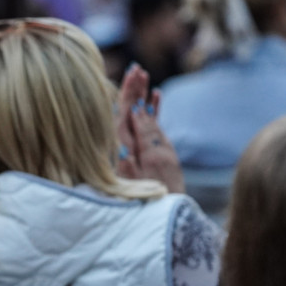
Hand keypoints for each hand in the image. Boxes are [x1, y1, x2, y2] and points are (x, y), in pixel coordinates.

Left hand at [115, 65, 184, 193]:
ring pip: (135, 119)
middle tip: (137, 69)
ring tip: (145, 77)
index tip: (132, 73)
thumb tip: (133, 111)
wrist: (165, 216)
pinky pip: (146, 129)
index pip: (121, 113)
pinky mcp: (146, 156)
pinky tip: (156, 97)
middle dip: (131, 90)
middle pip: (125, 113)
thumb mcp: (152, 161)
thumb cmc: (159, 192)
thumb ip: (143, 134)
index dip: (127, 92)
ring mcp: (135, 151)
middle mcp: (125, 147)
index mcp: (122, 147)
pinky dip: (151, 113)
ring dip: (140, 97)